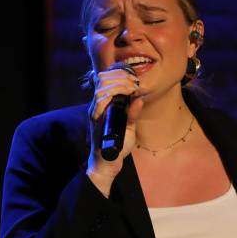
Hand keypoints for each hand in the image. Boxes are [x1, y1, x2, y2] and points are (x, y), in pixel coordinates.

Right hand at [85, 66, 143, 193]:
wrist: (108, 163)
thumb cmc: (118, 145)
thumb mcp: (129, 127)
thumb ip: (133, 113)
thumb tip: (141, 98)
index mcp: (104, 105)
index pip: (106, 80)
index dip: (119, 74)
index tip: (134, 78)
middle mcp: (97, 106)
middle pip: (101, 79)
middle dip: (119, 76)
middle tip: (134, 82)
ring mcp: (95, 113)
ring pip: (100, 88)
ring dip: (118, 83)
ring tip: (131, 87)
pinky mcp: (96, 121)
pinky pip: (100, 102)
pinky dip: (113, 94)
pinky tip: (126, 94)